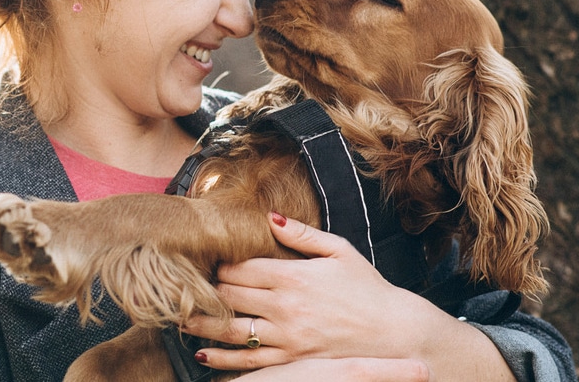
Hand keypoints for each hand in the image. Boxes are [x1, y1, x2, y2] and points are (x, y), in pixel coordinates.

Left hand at [183, 213, 515, 380]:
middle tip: (192, 285)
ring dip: (203, 323)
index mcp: (294, 275)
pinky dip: (223, 358)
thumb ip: (302, 234)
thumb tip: (270, 218)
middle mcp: (285, 306)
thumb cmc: (368, 289)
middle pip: (230, 294)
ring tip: (182, 318)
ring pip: (232, 329)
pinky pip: (250, 361)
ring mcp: (287, 337)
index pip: (241, 267)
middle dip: (210, 288)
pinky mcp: (292, 360)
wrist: (396, 333)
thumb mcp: (340, 251)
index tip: (211, 261)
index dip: (221, 264)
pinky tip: (203, 354)